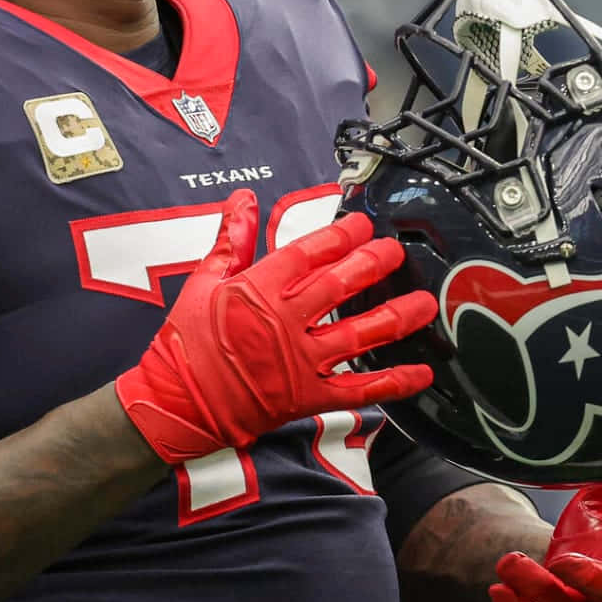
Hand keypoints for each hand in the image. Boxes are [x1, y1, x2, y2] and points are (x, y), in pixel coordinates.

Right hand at [116, 189, 435, 463]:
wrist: (176, 402)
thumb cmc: (186, 343)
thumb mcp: (202, 282)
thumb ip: (231, 240)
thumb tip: (243, 198)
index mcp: (258, 290)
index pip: (309, 253)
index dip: (340, 235)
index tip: (362, 224)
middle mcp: (285, 322)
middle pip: (340, 285)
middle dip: (374, 265)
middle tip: (397, 251)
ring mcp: (300, 361)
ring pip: (359, 334)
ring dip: (396, 317)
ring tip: (424, 302)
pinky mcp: (308, 396)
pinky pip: (358, 390)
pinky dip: (393, 383)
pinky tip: (421, 372)